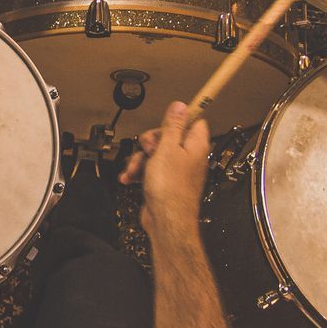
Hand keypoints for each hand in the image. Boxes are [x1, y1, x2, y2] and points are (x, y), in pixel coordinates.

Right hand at [119, 101, 209, 235]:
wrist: (166, 221)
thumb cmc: (171, 189)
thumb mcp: (167, 149)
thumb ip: (173, 126)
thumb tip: (181, 106)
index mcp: (195, 145)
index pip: (193, 121)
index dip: (177, 119)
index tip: (166, 118)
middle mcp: (189, 157)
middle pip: (168, 136)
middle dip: (151, 141)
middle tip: (148, 148)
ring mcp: (177, 170)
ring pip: (156, 153)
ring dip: (141, 159)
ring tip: (136, 169)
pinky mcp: (165, 181)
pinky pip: (151, 169)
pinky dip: (140, 172)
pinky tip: (131, 178)